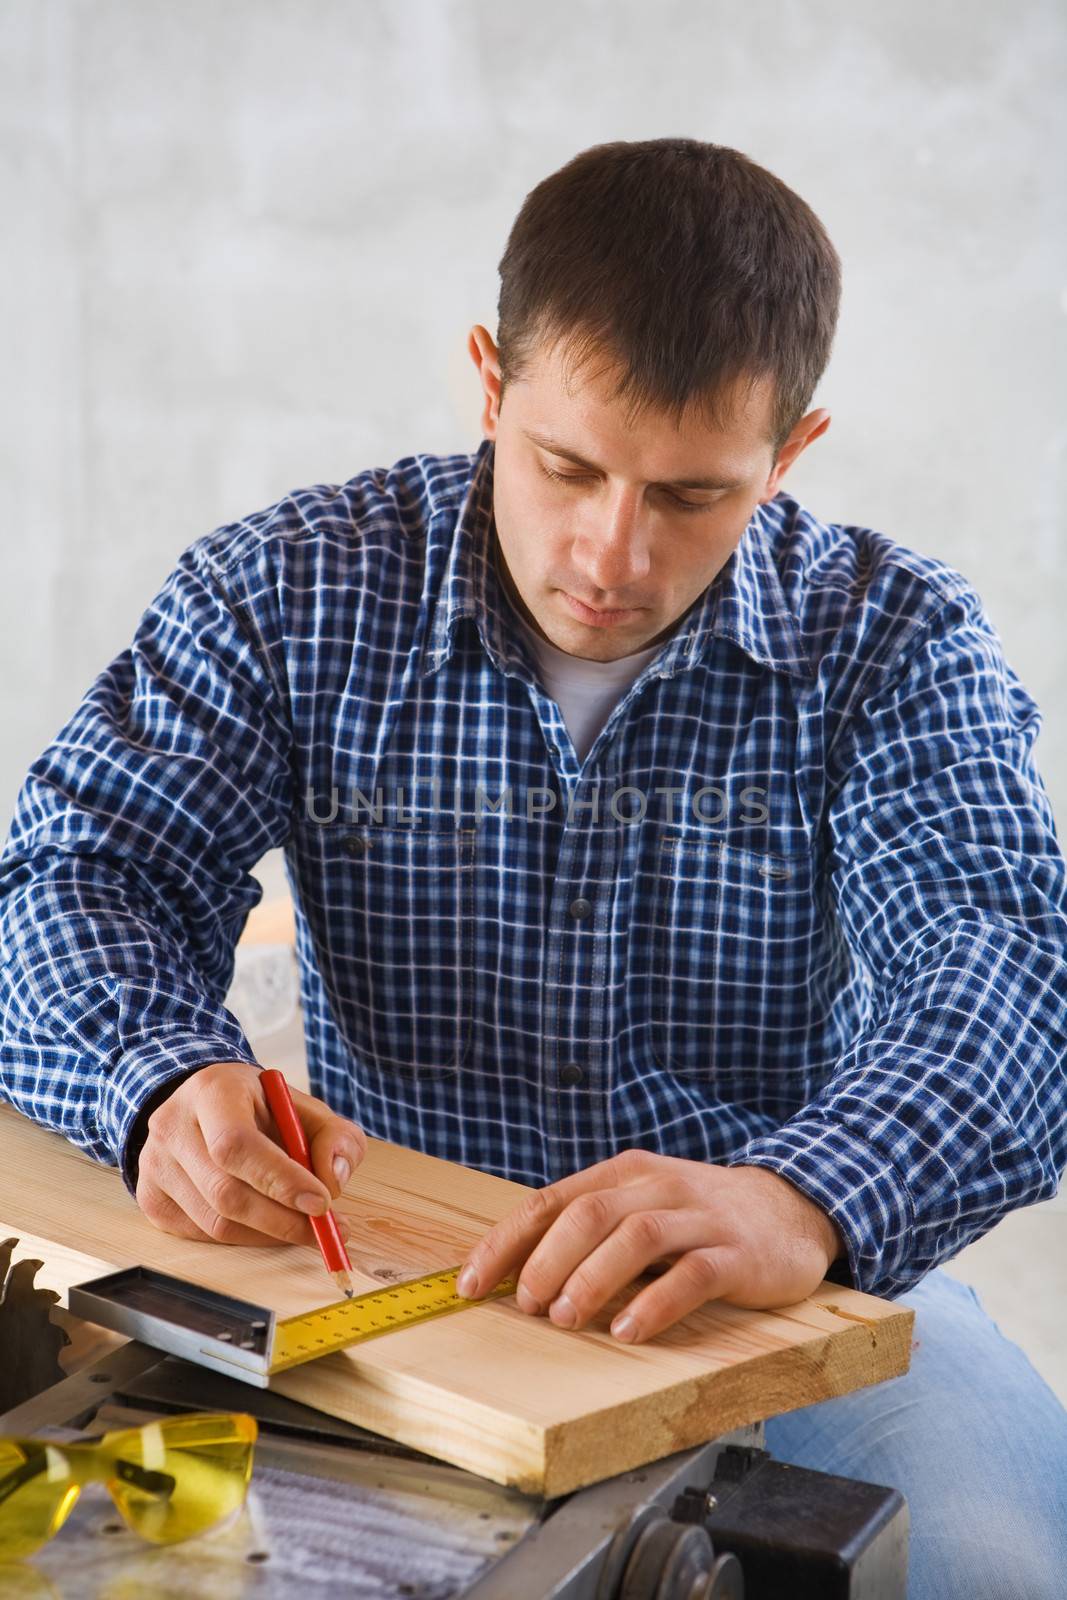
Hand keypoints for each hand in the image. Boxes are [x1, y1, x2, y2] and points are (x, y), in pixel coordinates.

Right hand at [135, 1061, 365, 1246]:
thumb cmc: (260, 1109)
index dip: (280, 1180)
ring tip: (303, 1226)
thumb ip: (335, 1137)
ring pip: (214, 1222)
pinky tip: (267, 1224)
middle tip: (325, 1229)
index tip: (322, 1203)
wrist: (205, 1105)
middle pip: (224, 1191)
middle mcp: (173, 1125)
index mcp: (212, 1090)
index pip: (236, 1144)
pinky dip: (244, 1238)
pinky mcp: (150, 1198)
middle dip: (281, 1219)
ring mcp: (155, 1164)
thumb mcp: (305, 1108)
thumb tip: (333, 1181)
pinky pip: (201, 1235)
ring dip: (268, 1234)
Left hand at [456, 1149, 843, 1343]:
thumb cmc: (698, 1215)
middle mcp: (657, 1188)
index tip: (469, 1283)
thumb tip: (514, 1273)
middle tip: (524, 1304)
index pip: (551, 1201)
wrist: (791, 1207)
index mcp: (624, 1174)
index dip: (505, 1242)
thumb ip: (589, 1229)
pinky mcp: (737, 1255)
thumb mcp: (640, 1205)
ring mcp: (699, 1219)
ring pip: (636, 1237)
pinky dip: (655, 1303)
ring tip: (564, 1317)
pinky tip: (627, 1330)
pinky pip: (693, 1276)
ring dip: (592, 1278)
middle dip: (546, 1260)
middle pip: (589, 1214)